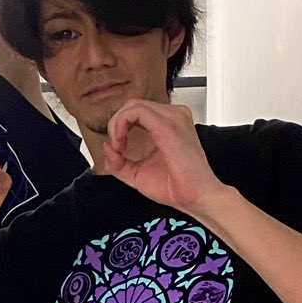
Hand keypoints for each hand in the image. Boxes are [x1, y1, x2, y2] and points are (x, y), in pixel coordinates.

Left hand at [102, 99, 221, 216]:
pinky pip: (136, 111)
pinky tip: (120, 142)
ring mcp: (173, 118)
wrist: (194, 198)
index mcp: (170, 124)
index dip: (120, 127)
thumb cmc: (175, 187)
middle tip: (116, 148)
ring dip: (117, 125)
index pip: (137, 112)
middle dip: (116, 124)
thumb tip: (107, 147)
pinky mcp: (167, 125)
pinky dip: (120, 124)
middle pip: (133, 105)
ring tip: (119, 147)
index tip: (118, 150)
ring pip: (133, 105)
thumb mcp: (137, 173)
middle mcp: (174, 117)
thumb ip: (119, 161)